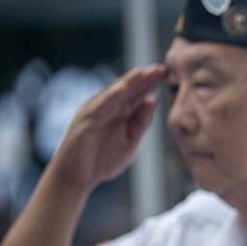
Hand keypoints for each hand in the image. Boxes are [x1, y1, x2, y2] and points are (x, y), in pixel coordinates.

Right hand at [49, 65, 166, 190]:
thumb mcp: (131, 142)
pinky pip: (99, 106)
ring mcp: (96, 112)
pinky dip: (110, 96)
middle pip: (129, 90)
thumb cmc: (104, 159)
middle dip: (144, 79)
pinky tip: (122, 88)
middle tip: (161, 68)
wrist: (78, 177)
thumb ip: (141, 123)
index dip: (152, 84)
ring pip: (114, 94)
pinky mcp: (85, 120)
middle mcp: (109, 108)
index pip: (139, 95)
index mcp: (122, 113)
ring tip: (142, 72)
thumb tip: (153, 100)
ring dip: (128, 82)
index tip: (167, 74)